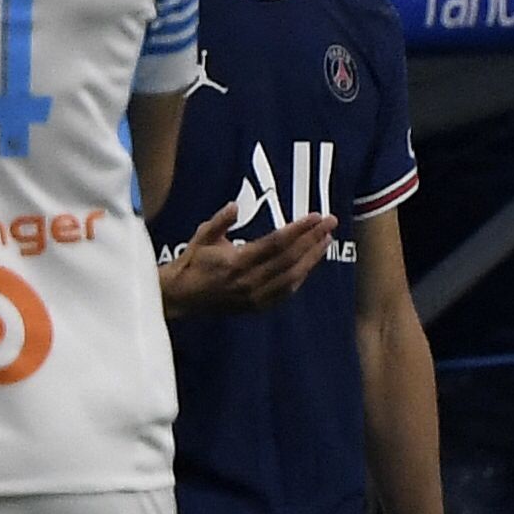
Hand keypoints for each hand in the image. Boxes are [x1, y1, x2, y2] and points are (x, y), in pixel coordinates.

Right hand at [157, 198, 331, 315]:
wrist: (181, 298)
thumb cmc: (193, 262)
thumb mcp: (202, 236)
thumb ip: (220, 221)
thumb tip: (235, 206)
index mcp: (236, 262)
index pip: (276, 243)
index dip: (299, 229)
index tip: (317, 216)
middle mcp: (249, 281)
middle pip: (290, 258)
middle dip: (313, 239)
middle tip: (331, 222)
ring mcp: (255, 296)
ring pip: (293, 276)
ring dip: (312, 257)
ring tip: (326, 239)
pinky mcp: (257, 307)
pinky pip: (286, 291)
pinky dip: (301, 276)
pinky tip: (311, 262)